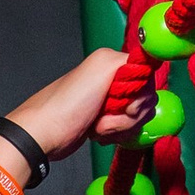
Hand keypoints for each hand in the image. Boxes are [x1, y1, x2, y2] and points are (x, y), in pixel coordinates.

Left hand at [1, 48, 146, 166]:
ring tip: (97, 126)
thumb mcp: (101, 69)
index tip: (128, 105)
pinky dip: (115, 135)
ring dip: (120, 127)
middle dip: (128, 116)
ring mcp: (110, 102)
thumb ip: (129, 60)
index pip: (148, 77)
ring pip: (138, 118)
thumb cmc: (67, 104)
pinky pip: (127, 129)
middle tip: (104, 115)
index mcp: (113, 63)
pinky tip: (97, 133)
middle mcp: (113, 79)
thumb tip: (150, 60)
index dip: (141, 95)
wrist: (45, 134)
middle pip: (146, 100)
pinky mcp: (106, 120)